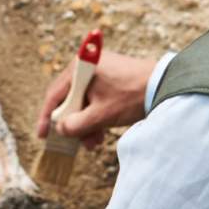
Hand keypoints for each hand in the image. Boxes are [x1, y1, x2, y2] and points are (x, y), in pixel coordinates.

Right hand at [37, 51, 155, 149]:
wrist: (165, 87)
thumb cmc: (131, 96)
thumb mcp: (101, 115)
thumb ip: (76, 125)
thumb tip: (61, 129)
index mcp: (80, 68)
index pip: (55, 94)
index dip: (47, 117)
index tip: (43, 135)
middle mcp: (86, 66)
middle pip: (69, 99)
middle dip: (73, 124)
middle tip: (76, 142)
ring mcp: (99, 71)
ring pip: (83, 101)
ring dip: (85, 123)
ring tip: (93, 142)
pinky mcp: (110, 78)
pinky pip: (95, 99)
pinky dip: (95, 116)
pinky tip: (101, 133)